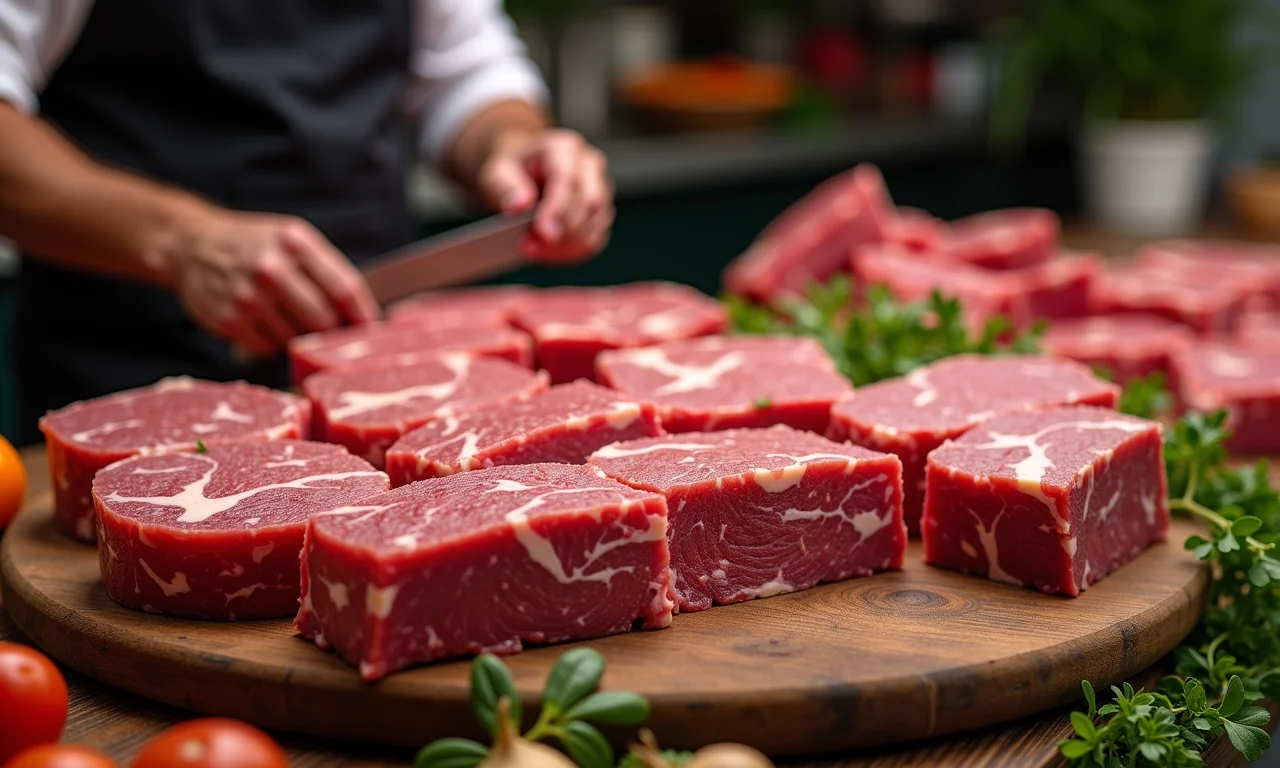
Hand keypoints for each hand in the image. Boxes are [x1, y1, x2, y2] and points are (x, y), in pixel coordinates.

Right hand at [168, 209, 379, 355]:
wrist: (192, 245)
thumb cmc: (254, 245)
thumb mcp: (292, 239)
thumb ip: (327, 269)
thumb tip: (362, 315)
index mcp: (295, 242)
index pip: (344, 288)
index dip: (362, 314)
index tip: (370, 329)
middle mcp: (271, 268)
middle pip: (323, 319)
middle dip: (333, 331)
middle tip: (333, 333)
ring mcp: (248, 295)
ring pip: (297, 337)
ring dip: (301, 337)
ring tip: (291, 320)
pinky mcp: (229, 319)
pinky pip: (269, 347)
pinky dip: (274, 342)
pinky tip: (267, 324)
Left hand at [477, 128, 613, 262]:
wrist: (523, 171)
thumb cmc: (512, 170)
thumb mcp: (496, 172)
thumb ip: (506, 187)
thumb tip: (520, 206)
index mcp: (563, 148)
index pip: (568, 179)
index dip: (558, 209)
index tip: (543, 233)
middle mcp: (589, 166)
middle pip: (589, 203)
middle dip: (561, 233)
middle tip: (528, 248)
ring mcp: (600, 190)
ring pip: (596, 224)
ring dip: (567, 246)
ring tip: (534, 252)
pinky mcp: (601, 213)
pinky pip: (596, 239)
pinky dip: (573, 252)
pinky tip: (549, 255)